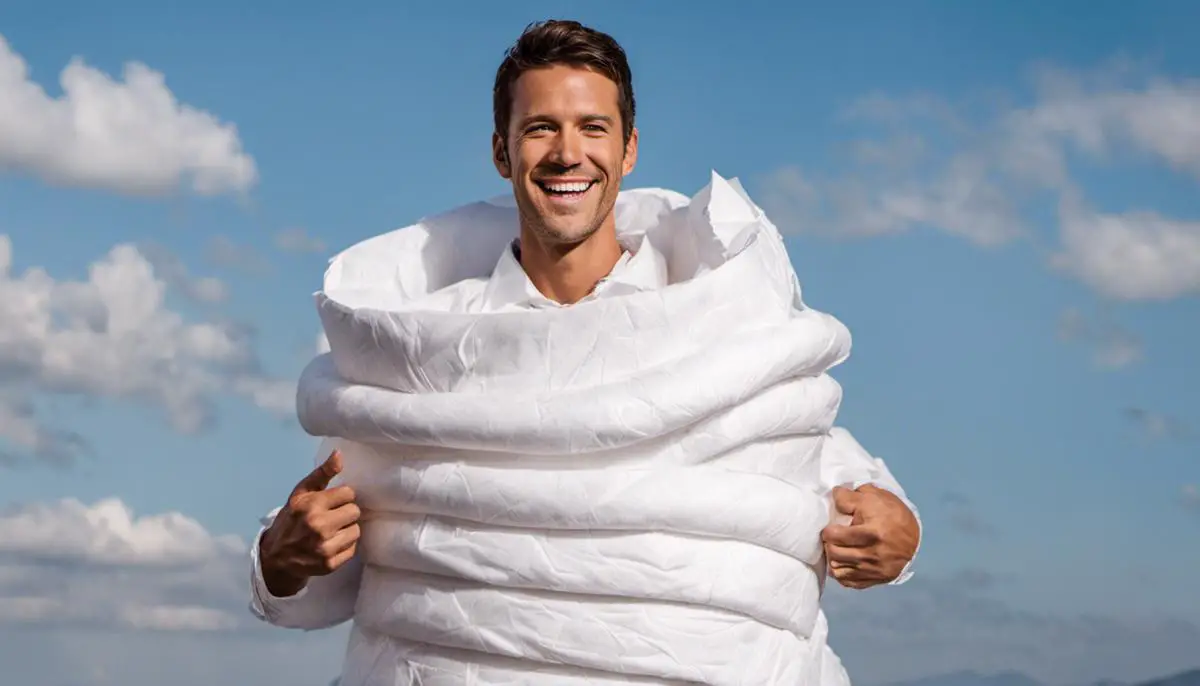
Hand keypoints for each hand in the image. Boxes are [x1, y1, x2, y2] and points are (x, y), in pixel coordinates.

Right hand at [259, 450, 360, 596]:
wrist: (276, 557)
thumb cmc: (291, 519)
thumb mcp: (301, 493)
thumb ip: (322, 473)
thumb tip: (339, 454)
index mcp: (311, 505)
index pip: (349, 493)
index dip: (341, 497)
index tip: (332, 502)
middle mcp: (319, 527)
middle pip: (355, 511)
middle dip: (345, 512)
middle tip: (333, 517)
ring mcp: (325, 548)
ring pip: (356, 530)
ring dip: (347, 529)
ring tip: (333, 531)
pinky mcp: (330, 564)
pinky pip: (353, 549)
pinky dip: (345, 546)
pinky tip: (332, 544)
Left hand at [821, 484, 918, 589]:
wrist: (915, 537)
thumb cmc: (892, 514)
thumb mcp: (874, 497)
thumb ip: (849, 497)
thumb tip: (834, 495)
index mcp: (872, 533)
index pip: (835, 536)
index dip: (828, 530)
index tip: (831, 527)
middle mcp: (872, 555)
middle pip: (834, 553)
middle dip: (828, 543)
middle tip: (832, 538)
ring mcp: (874, 570)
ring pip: (837, 569)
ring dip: (833, 558)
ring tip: (837, 548)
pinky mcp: (875, 579)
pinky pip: (848, 582)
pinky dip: (841, 572)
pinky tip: (843, 562)